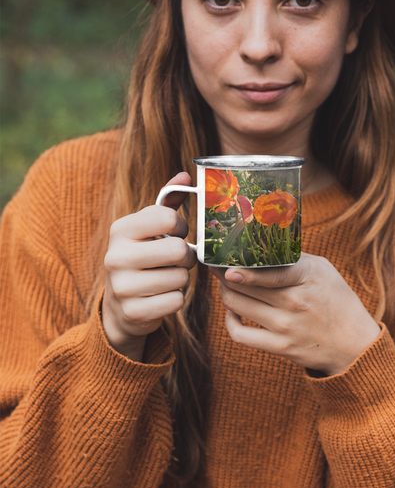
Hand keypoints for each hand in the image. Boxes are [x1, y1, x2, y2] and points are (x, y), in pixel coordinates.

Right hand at [102, 172, 196, 361]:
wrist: (120, 306)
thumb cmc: (142, 257)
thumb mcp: (149, 229)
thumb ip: (168, 202)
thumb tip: (186, 175)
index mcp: (120, 229)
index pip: (168, 217)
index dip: (182, 226)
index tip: (177, 233)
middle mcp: (116, 256)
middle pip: (178, 250)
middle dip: (186, 257)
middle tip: (177, 260)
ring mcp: (122, 287)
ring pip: (180, 277)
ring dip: (181, 279)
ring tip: (166, 277)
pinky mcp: (134, 312)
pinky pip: (176, 301)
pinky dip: (176, 299)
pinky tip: (161, 296)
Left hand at [212, 253, 380, 375]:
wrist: (355, 344)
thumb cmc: (338, 301)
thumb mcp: (323, 270)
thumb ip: (293, 258)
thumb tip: (260, 246)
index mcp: (306, 277)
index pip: (269, 270)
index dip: (241, 268)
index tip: (223, 262)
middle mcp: (294, 302)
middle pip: (243, 285)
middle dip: (223, 273)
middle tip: (216, 265)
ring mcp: (285, 326)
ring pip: (237, 305)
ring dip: (225, 292)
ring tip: (226, 284)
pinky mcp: (279, 346)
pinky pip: (240, 334)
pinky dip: (230, 321)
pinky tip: (233, 311)